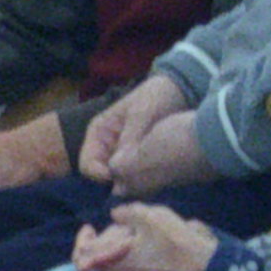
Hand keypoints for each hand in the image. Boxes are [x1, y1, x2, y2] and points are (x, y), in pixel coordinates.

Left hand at [71, 201, 219, 270]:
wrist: (204, 268)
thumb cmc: (175, 243)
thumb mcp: (151, 218)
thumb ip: (128, 212)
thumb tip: (115, 214)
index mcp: (113, 262)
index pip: (80, 258)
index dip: (81, 241)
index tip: (90, 227)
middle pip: (99, 255)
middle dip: (108, 235)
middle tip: (126, 226)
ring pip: (116, 256)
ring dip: (123, 240)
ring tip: (142, 228)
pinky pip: (131, 260)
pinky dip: (135, 246)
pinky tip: (151, 235)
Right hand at [82, 73, 202, 190]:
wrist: (182, 90)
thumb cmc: (157, 96)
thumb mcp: (142, 113)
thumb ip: (130, 138)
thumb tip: (118, 166)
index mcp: (98, 133)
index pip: (87, 165)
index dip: (101, 175)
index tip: (123, 177)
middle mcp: (105, 146)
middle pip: (100, 176)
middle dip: (116, 180)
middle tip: (138, 180)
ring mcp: (121, 153)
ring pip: (117, 178)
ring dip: (129, 181)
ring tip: (148, 177)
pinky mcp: (137, 158)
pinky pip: (133, 175)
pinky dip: (141, 178)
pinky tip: (155, 174)